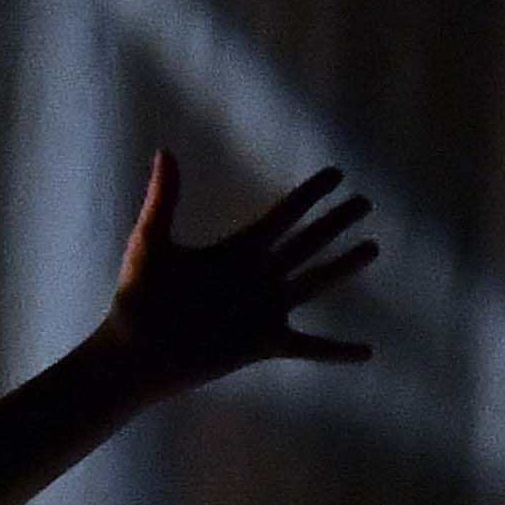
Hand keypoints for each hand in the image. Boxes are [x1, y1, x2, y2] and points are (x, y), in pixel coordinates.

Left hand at [94, 152, 373, 390]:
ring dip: (343, 267)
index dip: (309, 195)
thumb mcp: (151, 243)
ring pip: (316, 282)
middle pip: (308, 242)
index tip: (336, 173)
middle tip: (365, 202)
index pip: (283, 215)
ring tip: (372, 249)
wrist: (132, 354)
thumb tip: (164, 150)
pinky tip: (366, 352)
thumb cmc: (136, 299)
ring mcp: (263, 309)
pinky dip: (336, 350)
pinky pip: (309, 346)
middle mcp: (257, 277)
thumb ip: (164, 198)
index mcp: (237, 251)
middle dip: (336, 222)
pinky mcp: (263, 342)